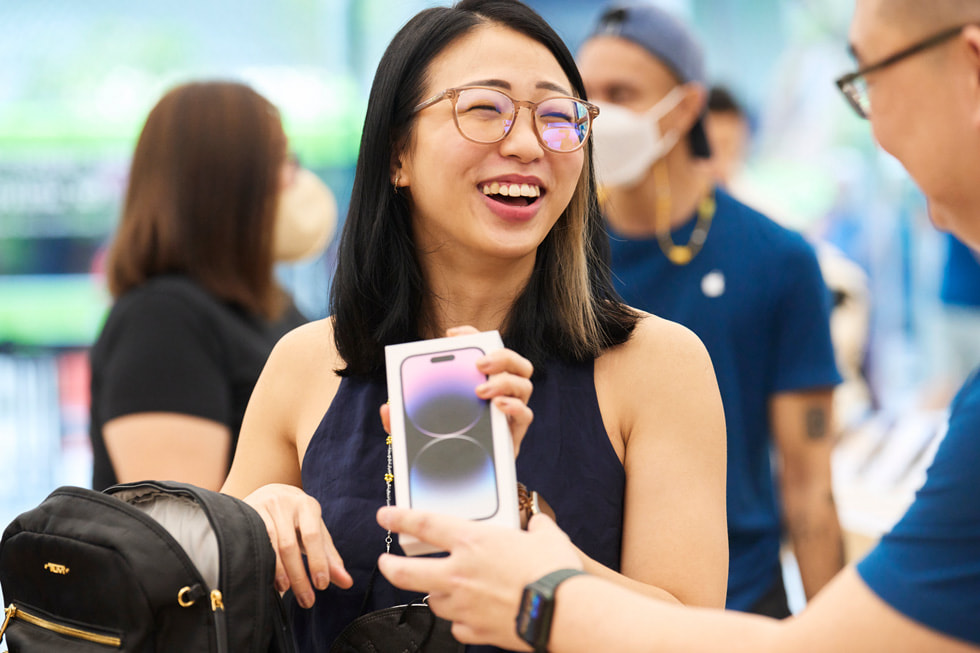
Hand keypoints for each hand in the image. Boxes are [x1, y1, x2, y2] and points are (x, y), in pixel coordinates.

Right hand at [244, 483, 352, 607]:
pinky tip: (265, 579)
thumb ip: (330, 557)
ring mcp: (262, 508)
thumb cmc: (298, 518)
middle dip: (299, 576)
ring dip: (278, 572)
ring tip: (286, 590)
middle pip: (289, 546)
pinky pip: (251, 542)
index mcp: (307, 506)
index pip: (313, 537)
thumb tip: (348, 583)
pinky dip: (260, 564)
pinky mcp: (245, 515)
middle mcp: (284, 504)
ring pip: (269, 545)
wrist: (270, 492)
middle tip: (306, 600)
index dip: (317, 562)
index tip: (321, 585)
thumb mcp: (316, 531)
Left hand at [376, 506, 581, 648]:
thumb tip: (539, 524)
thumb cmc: (554, 572)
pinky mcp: (474, 631)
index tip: (385, 516)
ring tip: (447, 591)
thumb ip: (537, 528)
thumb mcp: (547, 537)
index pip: (424, 525)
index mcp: (473, 542)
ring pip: (434, 602)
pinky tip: (472, 617)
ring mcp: (463, 605)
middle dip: (389, 567)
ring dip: (437, 595)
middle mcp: (460, 573)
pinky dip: (462, 622)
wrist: (564, 612)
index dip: (400, 518)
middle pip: (405, 572)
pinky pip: (457, 627)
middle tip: (385, 564)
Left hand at [379, 325, 534, 455]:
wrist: (458, 481)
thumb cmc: (443, 446)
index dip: (473, 336)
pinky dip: (514, 407)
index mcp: (480, 383)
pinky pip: (526, 415)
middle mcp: (500, 393)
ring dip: (505, 382)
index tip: (452, 333)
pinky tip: (498, 407)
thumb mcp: (417, 430)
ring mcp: (510, 413)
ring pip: (524, 384)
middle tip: (479, 363)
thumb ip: (402, 419)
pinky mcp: (515, 435)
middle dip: (501, 356)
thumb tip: (387, 409)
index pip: (485, 350)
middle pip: (515, 363)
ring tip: (482, 391)